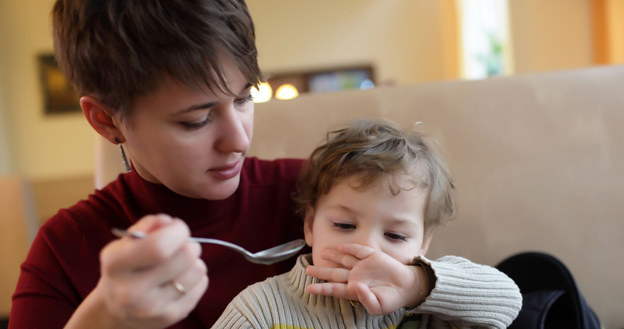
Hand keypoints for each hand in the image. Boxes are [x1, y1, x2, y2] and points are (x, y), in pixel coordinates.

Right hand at [67, 214, 207, 328]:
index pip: (159, 246)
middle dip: (189, 244)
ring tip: (179, 265)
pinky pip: (202, 285)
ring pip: (198, 270)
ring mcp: (152, 308)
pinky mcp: (170, 317)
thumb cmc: (125, 267)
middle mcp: (131, 291)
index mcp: (116, 264)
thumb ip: (147, 226)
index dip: (177, 231)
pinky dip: (196, 278)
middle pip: (185, 256)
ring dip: (193, 262)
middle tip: (181, 247)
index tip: (177, 228)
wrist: (115, 311)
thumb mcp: (125, 243)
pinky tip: (180, 279)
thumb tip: (169, 222)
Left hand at [305, 243, 428, 315]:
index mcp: (355, 290)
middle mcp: (356, 277)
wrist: (407, 288)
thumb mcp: (378, 306)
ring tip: (322, 252)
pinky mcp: (372, 256)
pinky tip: (341, 247)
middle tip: (307, 269)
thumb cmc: (391, 299)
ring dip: (333, 256)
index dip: (322, 288)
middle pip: (335, 273)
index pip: (335, 289)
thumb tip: (355, 287)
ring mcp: (363, 266)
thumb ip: (365, 299)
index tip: (309, 288)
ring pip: (344, 260)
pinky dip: (350, 248)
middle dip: (321, 271)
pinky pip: (358, 251)